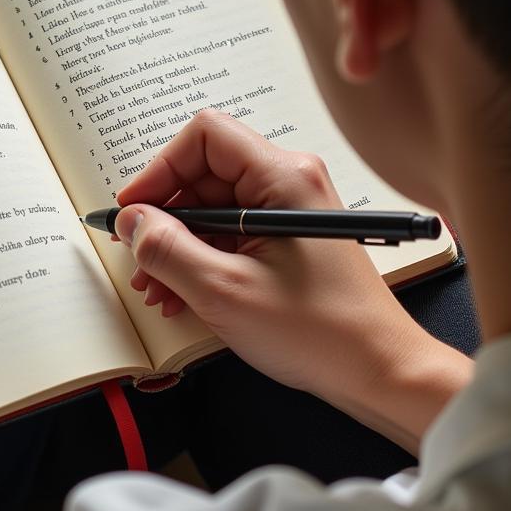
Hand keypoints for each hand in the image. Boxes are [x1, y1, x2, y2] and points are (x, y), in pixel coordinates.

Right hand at [115, 110, 470, 449]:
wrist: (381, 373)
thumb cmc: (320, 332)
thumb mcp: (224, 290)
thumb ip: (167, 249)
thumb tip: (130, 221)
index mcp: (282, 177)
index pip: (204, 137)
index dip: (160, 168)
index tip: (134, 209)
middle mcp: (288, 181)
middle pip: (204, 174)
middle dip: (164, 217)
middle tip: (138, 258)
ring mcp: (289, 209)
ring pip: (212, 206)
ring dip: (177, 243)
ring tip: (156, 287)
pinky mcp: (288, 236)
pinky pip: (230, 231)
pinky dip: (200, 257)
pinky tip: (180, 293)